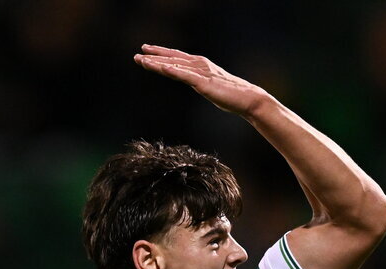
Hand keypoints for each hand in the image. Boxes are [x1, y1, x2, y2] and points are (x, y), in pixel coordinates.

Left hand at [134, 44, 266, 117]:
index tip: (145, 52)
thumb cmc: (231, 95)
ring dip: (158, 63)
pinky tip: (163, 68)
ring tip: (143, 61)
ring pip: (175, 66)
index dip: (160, 54)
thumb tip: (193, 83)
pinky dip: (174, 71)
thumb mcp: (210, 87)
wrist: (248, 99)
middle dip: (154, 57)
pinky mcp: (205, 83)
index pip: (176, 58)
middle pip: (172, 59)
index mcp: (200, 65)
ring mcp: (202, 73)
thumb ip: (199, 82)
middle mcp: (199, 65)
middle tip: (137, 55)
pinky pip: (186, 76)